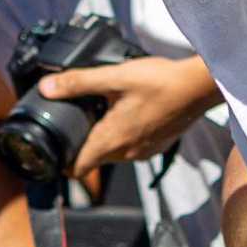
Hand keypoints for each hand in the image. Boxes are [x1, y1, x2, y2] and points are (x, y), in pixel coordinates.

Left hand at [33, 54, 220, 182]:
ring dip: (104, 138)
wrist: (200, 87)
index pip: (78, 169)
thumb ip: (78, 82)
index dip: (61, 164)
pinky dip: (124, 134)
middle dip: (82, 145)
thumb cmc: (160, 82)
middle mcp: (127, 153)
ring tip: (101, 111)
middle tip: (74, 120)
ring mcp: (145, 151)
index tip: (51, 152)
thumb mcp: (114, 77)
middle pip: (95, 159)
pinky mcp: (158, 145)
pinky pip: (133, 146)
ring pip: (114, 152)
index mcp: (112, 140)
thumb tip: (47, 88)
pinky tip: (128, 112)